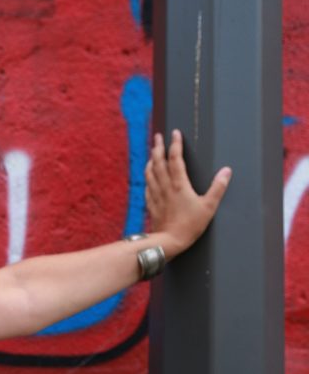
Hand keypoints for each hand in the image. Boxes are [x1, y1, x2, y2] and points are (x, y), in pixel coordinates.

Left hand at [144, 129, 230, 258]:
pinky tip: (148, 174)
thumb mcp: (209, 206)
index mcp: (179, 184)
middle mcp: (165, 186)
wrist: (168, 241)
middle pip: (158, 161)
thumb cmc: (190, 225)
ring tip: (153, 151)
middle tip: (158, 135)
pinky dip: (148, 175)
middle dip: (158, 146)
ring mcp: (156, 194)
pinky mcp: (151, 203)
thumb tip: (227, 171)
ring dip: (151, 159)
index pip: (175, 159)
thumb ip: (218, 187)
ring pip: (150, 172)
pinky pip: (147, 185)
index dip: (175, 144)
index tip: (175, 133)